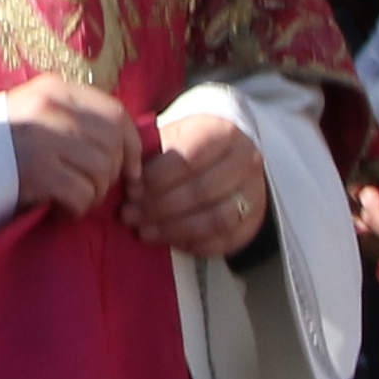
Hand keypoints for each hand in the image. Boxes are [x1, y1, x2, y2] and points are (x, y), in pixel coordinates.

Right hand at [2, 74, 143, 216]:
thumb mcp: (33, 113)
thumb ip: (72, 119)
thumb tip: (125, 145)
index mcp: (53, 89)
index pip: (116, 113)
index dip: (131, 146)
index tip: (130, 171)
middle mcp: (50, 108)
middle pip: (113, 146)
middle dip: (111, 176)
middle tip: (91, 188)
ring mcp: (41, 138)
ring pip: (101, 172)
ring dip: (93, 195)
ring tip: (72, 200)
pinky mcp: (35, 170)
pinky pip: (81, 194)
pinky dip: (76, 210)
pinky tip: (59, 210)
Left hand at [123, 111, 270, 258]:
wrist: (226, 151)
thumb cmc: (188, 143)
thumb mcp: (170, 135)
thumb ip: (150, 153)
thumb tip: (123, 177)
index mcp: (223, 134)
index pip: (189, 159)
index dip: (157, 178)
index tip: (130, 190)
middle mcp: (246, 162)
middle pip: (202, 191)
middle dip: (160, 207)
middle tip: (130, 215)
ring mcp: (255, 193)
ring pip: (217, 219)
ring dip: (176, 229)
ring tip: (145, 232)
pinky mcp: (254, 220)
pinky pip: (228, 240)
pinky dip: (197, 244)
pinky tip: (171, 241)